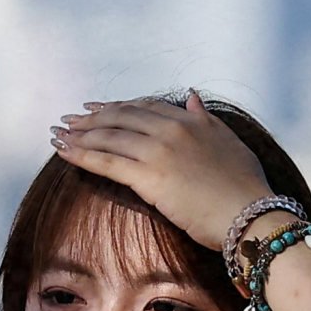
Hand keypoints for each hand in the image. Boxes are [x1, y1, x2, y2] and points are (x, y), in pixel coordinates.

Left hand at [49, 88, 274, 251]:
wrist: (250, 213)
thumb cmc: (245, 185)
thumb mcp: (229, 141)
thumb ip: (206, 118)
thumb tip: (191, 96)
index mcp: (190, 120)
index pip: (146, 107)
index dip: (118, 106)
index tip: (99, 108)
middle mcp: (171, 129)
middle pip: (122, 117)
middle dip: (92, 118)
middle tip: (70, 119)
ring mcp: (158, 151)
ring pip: (110, 137)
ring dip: (80, 134)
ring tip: (60, 134)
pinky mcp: (148, 177)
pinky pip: (107, 161)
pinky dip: (82, 154)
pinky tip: (64, 152)